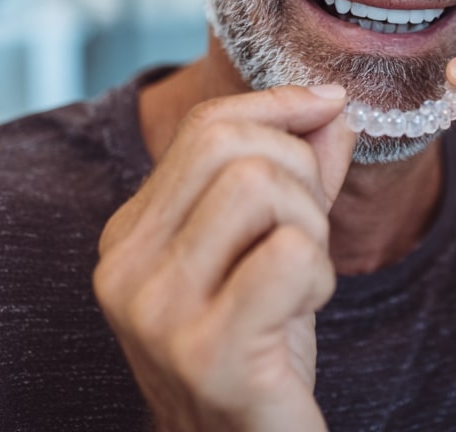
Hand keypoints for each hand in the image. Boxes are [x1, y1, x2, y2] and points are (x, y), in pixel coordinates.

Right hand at [94, 85, 356, 431]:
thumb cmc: (259, 352)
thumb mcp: (268, 249)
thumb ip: (295, 175)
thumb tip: (328, 103)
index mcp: (129, 235)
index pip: (205, 127)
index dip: (278, 105)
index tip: (329, 104)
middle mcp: (126, 267)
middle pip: (234, 148)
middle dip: (300, 176)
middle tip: (306, 236)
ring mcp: (158, 311)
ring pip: (260, 187)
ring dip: (310, 228)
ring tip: (301, 278)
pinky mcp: (205, 352)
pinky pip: (289, 254)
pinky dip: (317, 274)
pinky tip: (301, 312)